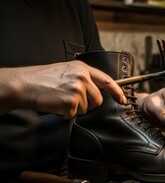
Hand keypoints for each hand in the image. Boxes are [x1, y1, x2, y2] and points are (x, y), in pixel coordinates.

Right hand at [0, 61, 125, 117]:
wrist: (24, 84)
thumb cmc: (42, 79)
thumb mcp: (66, 71)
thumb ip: (83, 78)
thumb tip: (96, 91)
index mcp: (83, 68)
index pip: (107, 80)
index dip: (117, 92)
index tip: (123, 100)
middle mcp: (82, 77)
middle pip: (97, 100)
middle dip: (87, 104)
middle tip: (70, 99)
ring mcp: (77, 90)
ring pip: (86, 108)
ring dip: (74, 108)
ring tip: (60, 99)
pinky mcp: (71, 102)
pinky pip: (73, 114)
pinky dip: (64, 113)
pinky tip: (55, 104)